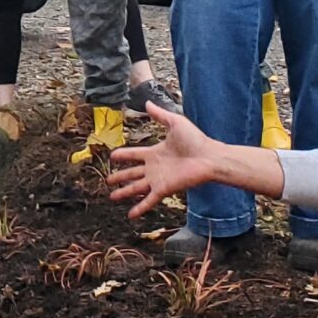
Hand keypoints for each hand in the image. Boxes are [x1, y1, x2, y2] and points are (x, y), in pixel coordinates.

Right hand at [108, 103, 281, 215]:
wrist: (209, 157)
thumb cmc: (195, 140)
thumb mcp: (175, 122)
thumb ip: (160, 115)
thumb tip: (147, 103)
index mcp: (155, 152)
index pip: (134, 154)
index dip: (123, 155)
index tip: (112, 156)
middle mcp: (154, 168)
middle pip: (132, 173)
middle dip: (119, 177)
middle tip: (108, 181)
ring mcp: (158, 179)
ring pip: (136, 188)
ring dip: (124, 193)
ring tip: (112, 197)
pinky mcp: (163, 189)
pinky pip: (148, 200)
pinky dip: (139, 208)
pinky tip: (130, 215)